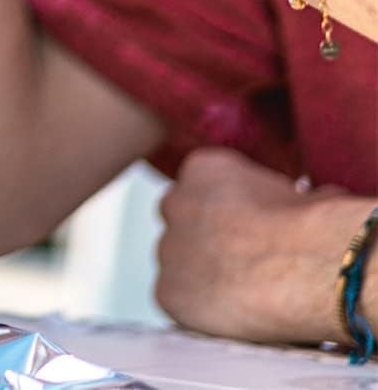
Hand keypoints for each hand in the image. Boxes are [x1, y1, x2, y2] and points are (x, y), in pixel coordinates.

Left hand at [156, 148, 372, 343]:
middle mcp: (175, 201)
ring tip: (246, 292)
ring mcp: (168, 246)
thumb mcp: (296, 191)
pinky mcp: (168, 292)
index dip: (229, 214)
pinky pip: (179, 301)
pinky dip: (202, 310)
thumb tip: (293, 205)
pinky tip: (235, 313)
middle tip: (243, 264)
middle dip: (208, 240)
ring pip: (180, 262)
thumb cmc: (314, 229)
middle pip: (184, 222)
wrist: (308, 265)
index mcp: (202, 168)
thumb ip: (277, 194)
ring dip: (204, 275)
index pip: (203, 190)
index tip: (249, 232)